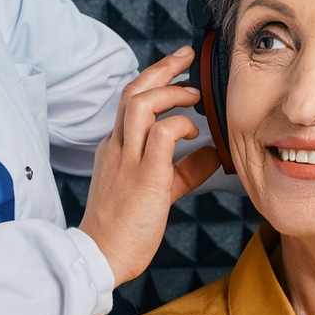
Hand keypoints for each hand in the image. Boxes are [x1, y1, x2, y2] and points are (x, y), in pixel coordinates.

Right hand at [79, 47, 221, 285]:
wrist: (102, 256)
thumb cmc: (125, 228)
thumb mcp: (159, 190)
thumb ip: (184, 169)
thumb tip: (212, 153)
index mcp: (116, 148)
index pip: (131, 101)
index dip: (155, 79)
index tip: (178, 69)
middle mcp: (117, 147)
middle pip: (133, 91)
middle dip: (162, 68)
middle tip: (186, 58)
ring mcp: (128, 160)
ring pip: (141, 103)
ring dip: (171, 93)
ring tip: (193, 96)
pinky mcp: (143, 176)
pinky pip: (162, 134)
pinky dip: (180, 125)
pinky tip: (194, 133)